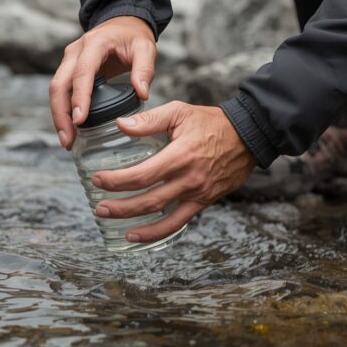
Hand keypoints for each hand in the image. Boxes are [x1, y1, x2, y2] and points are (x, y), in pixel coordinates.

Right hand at [49, 15, 155, 149]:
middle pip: (59, 84)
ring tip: (67, 140)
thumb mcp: (146, 48)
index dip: (79, 97)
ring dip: (58, 116)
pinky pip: (61, 91)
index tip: (79, 120)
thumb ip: (145, 69)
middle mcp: (75, 51)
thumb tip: (142, 93)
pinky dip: (62, 110)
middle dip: (61, 114)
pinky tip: (69, 129)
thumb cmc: (133, 36)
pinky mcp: (69, 69)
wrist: (122, 23)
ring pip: (56, 90)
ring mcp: (69, 60)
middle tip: (69, 139)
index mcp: (94, 44)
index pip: (82, 73)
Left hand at [92, 102, 256, 243]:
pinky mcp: (204, 202)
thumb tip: (121, 125)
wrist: (248, 136)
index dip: (116, 180)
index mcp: (180, 155)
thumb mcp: (180, 111)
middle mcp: (188, 179)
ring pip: (162, 218)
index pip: (141, 175)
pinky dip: (158, 232)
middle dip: (120, 207)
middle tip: (99, 206)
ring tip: (115, 225)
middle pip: (148, 201)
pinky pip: (179, 222)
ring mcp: (198, 194)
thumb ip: (149, 119)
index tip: (98, 179)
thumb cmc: (212, 122)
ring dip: (136, 225)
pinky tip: (140, 235)